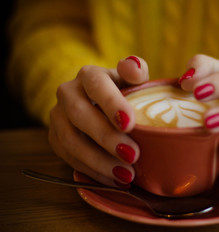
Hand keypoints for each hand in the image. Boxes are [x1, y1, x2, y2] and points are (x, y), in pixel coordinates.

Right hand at [48, 56, 148, 185]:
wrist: (96, 103)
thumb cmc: (121, 91)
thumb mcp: (130, 79)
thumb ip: (135, 71)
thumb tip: (135, 67)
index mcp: (89, 76)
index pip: (96, 85)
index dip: (111, 104)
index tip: (130, 123)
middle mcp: (68, 93)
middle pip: (81, 115)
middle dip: (106, 138)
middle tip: (133, 155)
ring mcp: (58, 117)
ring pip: (71, 141)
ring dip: (99, 160)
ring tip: (125, 174)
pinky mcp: (55, 138)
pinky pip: (69, 158)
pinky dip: (92, 171)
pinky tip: (113, 179)